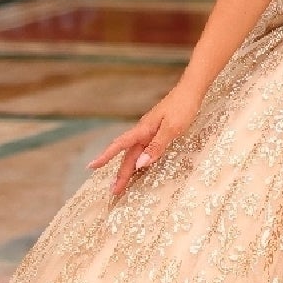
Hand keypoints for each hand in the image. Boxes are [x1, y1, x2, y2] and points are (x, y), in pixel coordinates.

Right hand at [88, 81, 202, 197]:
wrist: (191, 91)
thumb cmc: (183, 107)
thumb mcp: (172, 128)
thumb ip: (157, 145)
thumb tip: (140, 164)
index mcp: (143, 129)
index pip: (119, 145)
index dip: (105, 156)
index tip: (91, 166)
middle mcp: (143, 131)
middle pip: (128, 155)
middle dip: (120, 173)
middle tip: (114, 191)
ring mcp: (149, 131)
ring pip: (135, 153)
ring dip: (128, 169)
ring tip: (122, 184)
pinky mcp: (157, 131)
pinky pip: (143, 149)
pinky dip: (138, 160)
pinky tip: (139, 167)